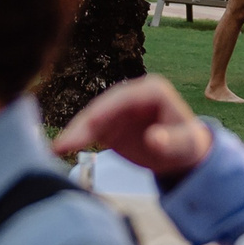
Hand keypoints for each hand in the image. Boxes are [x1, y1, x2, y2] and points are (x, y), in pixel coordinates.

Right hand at [50, 73, 213, 180]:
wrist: (181, 154)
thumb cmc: (187, 145)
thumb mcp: (185, 145)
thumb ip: (171, 141)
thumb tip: (154, 139)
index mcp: (151, 90)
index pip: (124, 97)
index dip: (106, 110)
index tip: (92, 124)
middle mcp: (130, 95)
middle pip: (102, 107)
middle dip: (82, 124)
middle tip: (64, 142)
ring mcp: (116, 109)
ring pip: (90, 118)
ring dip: (73, 133)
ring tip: (56, 149)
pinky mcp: (108, 123)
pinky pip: (88, 129)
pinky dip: (75, 138)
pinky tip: (59, 149)